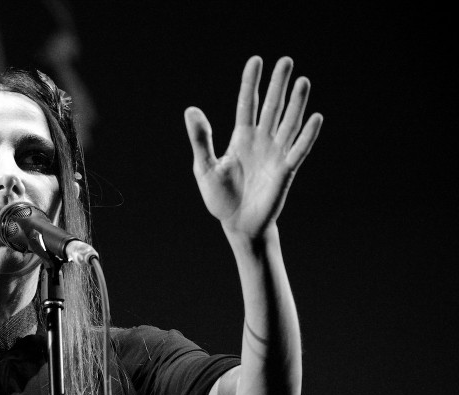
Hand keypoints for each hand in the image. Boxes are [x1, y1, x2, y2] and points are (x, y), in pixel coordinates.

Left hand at [184, 56, 322, 239]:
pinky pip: (297, 150)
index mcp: (241, 138)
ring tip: (303, 80)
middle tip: (286, 60)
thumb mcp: (205, 167)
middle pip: (272, 107)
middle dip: (278, 84)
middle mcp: (261, 141)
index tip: (256, 60)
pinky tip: (314, 117)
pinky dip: (306, 135)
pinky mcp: (285, 171)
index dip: (251, 83)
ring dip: (296, 103)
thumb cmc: (220, 197)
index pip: (248, 104)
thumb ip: (201, 139)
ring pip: (288, 123)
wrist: (238, 224)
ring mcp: (275, 154)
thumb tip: (191, 110)